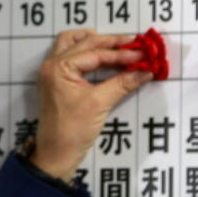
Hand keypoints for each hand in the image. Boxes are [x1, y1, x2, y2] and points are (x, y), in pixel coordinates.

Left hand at [30, 30, 153, 182]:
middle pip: (83, 42)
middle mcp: (52, 65)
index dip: (121, 53)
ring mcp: (53, 72)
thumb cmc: (72, 130)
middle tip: (134, 44)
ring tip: (118, 45)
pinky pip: (72, 57)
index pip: (94, 53)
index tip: (142, 53)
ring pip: (73, 45)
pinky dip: (88, 54)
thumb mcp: (99, 104)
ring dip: (95, 42)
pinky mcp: (57, 81)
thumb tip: (145, 70)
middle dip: (110, 42)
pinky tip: (105, 58)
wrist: (56, 155)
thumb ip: (122, 83)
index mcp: (58, 67)